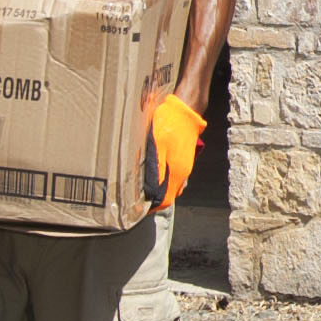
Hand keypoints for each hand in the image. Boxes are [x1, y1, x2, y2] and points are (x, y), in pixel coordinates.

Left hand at [145, 93, 204, 210]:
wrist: (186, 110)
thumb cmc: (170, 126)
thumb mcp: (156, 147)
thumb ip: (153, 170)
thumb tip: (147, 190)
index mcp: (177, 173)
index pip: (164, 201)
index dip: (150, 208)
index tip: (136, 210)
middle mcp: (182, 173)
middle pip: (167, 195)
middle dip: (151, 200)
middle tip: (134, 199)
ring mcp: (184, 165)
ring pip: (169, 185)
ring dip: (156, 189)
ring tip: (139, 187)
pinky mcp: (182, 157)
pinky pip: (171, 175)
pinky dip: (160, 179)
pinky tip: (149, 171)